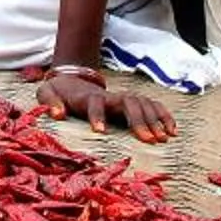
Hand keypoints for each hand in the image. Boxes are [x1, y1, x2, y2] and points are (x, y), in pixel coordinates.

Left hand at [36, 71, 176, 142]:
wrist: (71, 79)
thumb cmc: (59, 93)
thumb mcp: (47, 93)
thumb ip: (50, 101)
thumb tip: (58, 114)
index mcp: (87, 97)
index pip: (94, 103)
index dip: (97, 115)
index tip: (101, 132)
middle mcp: (108, 96)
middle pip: (127, 102)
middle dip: (138, 120)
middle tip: (149, 141)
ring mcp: (121, 98)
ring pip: (142, 102)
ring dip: (154, 118)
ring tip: (163, 138)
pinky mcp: (130, 102)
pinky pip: (152, 105)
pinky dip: (163, 115)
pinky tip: (173, 130)